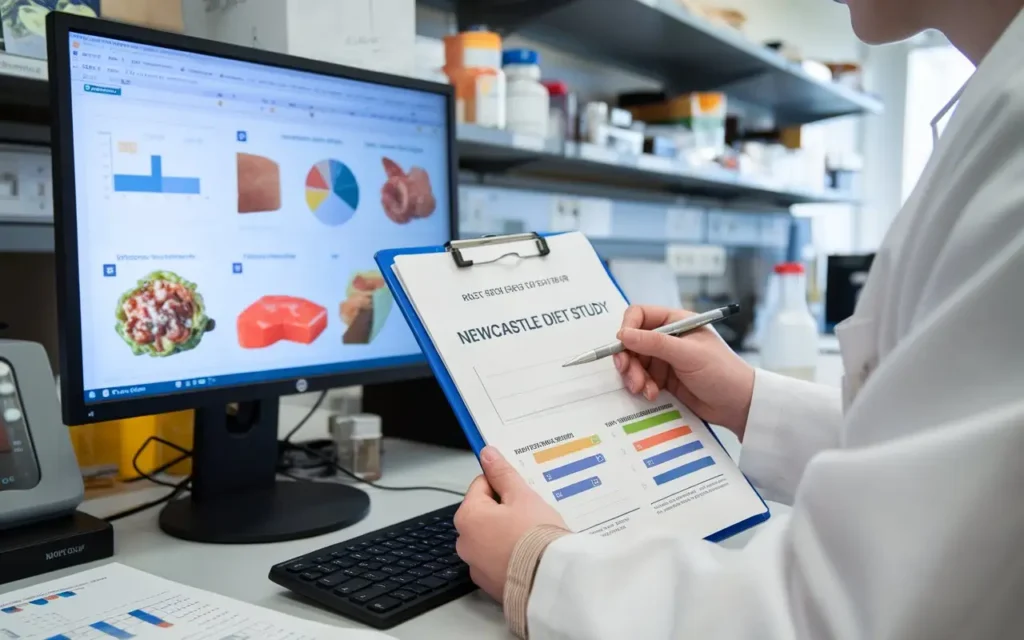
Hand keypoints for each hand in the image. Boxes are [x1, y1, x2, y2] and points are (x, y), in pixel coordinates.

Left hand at [454, 447, 567, 601]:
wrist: (551, 581)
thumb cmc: (536, 536)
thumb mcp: (522, 496)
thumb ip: (502, 474)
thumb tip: (487, 454)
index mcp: (468, 517)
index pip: (480, 485)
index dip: (503, 484)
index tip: (521, 491)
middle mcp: (464, 543)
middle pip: (484, 513)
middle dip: (505, 510)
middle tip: (531, 514)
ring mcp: (476, 567)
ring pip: (490, 538)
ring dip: (506, 533)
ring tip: (532, 535)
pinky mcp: (490, 584)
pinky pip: (497, 560)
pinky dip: (509, 555)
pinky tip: (529, 554)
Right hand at [615, 305, 755, 437]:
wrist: (739, 405)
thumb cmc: (722, 372)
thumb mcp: (688, 355)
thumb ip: (654, 343)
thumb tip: (623, 334)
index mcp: (676, 322)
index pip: (640, 315)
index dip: (627, 328)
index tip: (622, 346)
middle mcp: (668, 338)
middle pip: (632, 341)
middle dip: (628, 359)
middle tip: (631, 375)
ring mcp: (665, 359)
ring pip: (634, 362)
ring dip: (634, 376)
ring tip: (644, 389)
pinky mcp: (664, 379)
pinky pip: (642, 379)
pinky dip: (642, 387)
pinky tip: (652, 394)